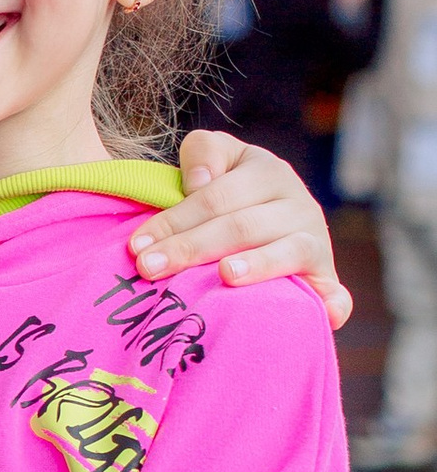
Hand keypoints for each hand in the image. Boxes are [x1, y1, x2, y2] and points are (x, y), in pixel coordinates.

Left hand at [133, 130, 349, 327]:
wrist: (269, 217)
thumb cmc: (225, 193)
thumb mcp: (214, 160)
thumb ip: (203, 154)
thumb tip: (201, 183)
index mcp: (267, 172)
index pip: (215, 196)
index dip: (174, 219)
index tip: (137, 245)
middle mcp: (297, 204)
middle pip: (241, 225)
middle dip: (191, 247)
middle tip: (149, 268)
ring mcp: (316, 241)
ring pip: (288, 251)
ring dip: (258, 265)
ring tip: (226, 274)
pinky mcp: (326, 277)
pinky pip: (334, 292)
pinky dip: (333, 303)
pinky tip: (325, 316)